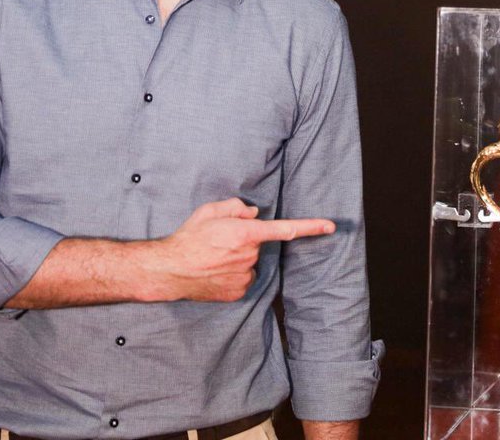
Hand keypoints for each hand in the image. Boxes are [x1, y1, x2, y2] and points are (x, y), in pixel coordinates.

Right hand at [153, 198, 334, 301]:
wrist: (169, 270)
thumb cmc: (188, 237)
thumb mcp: (210, 211)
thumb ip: (236, 207)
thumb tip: (254, 213)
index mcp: (245, 233)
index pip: (285, 229)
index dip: (310, 227)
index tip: (330, 226)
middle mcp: (248, 256)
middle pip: (257, 243)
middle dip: (245, 240)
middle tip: (220, 241)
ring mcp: (244, 276)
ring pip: (250, 261)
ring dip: (238, 258)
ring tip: (213, 257)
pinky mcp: (238, 292)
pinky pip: (243, 278)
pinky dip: (232, 273)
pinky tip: (214, 271)